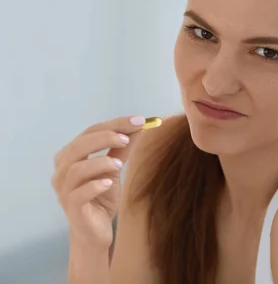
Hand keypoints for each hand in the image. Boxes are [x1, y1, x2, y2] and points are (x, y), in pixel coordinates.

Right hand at [52, 115, 147, 248]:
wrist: (96, 232)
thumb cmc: (102, 197)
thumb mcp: (114, 168)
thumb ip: (122, 148)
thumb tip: (139, 126)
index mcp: (70, 156)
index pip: (90, 132)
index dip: (115, 124)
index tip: (140, 120)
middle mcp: (62, 171)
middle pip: (79, 146)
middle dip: (105, 138)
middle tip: (127, 138)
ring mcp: (64, 191)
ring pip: (76, 169)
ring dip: (100, 162)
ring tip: (119, 164)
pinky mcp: (71, 209)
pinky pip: (78, 194)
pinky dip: (94, 185)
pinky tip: (109, 183)